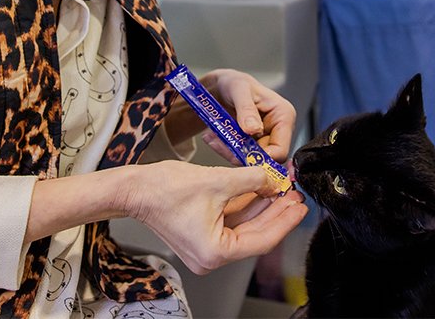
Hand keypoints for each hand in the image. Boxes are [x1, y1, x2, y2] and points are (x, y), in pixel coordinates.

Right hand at [126, 160, 306, 274]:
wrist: (133, 188)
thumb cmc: (163, 189)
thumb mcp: (217, 181)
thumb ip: (252, 180)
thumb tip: (274, 179)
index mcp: (215, 252)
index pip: (262, 238)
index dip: (285, 220)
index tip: (300, 205)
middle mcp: (211, 256)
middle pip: (255, 233)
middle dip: (276, 210)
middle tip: (294, 192)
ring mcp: (206, 246)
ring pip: (244, 225)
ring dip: (262, 206)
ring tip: (281, 187)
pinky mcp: (202, 233)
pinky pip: (231, 220)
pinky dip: (246, 205)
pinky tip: (261, 189)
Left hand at [196, 68, 295, 164]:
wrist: (221, 87)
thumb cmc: (234, 83)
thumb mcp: (239, 89)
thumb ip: (246, 109)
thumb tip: (254, 129)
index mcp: (283, 115)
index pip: (280, 150)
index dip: (263, 158)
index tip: (241, 154)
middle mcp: (276, 129)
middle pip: (264, 158)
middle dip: (242, 154)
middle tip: (221, 144)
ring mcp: (263, 138)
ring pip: (249, 159)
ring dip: (230, 151)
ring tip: (213, 137)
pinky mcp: (250, 143)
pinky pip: (239, 155)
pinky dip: (225, 149)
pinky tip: (214, 137)